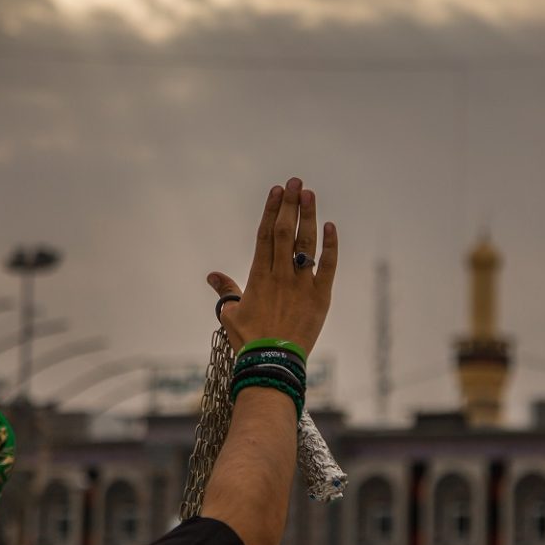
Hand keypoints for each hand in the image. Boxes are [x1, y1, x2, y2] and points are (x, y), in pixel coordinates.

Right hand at [208, 177, 337, 355]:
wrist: (272, 363)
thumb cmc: (249, 340)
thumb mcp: (231, 314)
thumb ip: (226, 291)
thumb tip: (213, 276)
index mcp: (258, 276)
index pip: (265, 235)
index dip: (271, 210)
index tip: (277, 191)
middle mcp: (280, 275)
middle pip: (285, 232)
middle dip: (290, 205)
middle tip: (296, 182)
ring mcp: (301, 284)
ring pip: (305, 243)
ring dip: (308, 217)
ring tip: (309, 194)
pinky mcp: (320, 296)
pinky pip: (327, 266)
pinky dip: (331, 246)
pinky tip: (330, 226)